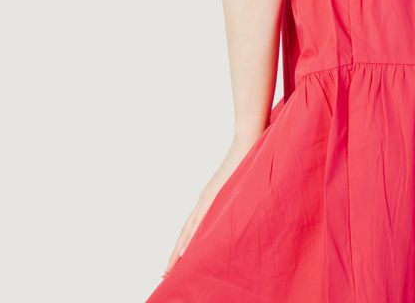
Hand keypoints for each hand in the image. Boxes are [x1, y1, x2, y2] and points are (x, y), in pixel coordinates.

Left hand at [161, 132, 260, 277]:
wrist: (248, 141)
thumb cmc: (248, 161)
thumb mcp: (240, 186)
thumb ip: (237, 198)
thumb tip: (239, 210)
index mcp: (210, 199)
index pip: (192, 227)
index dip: (183, 244)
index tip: (176, 262)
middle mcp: (205, 200)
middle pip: (185, 232)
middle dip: (176, 254)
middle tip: (166, 274)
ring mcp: (208, 198)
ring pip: (189, 230)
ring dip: (179, 251)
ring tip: (169, 269)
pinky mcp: (215, 195)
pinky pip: (201, 221)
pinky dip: (192, 238)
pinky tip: (185, 252)